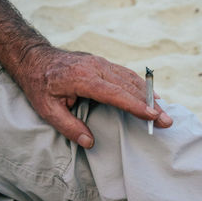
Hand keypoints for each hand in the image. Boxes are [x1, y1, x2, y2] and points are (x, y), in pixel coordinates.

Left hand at [15, 45, 172, 148]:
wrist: (34, 57)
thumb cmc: (39, 84)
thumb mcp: (46, 109)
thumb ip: (68, 126)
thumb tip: (90, 142)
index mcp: (83, 78)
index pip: (115, 94)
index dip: (135, 106)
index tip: (153, 116)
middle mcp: (96, 68)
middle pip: (129, 87)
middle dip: (150, 105)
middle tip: (167, 121)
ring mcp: (101, 63)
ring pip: (131, 79)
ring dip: (149, 95)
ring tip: (164, 111)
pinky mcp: (102, 63)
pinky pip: (126, 74)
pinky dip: (140, 85)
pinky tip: (150, 94)